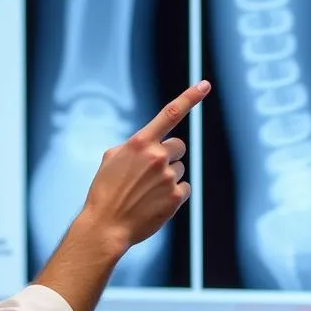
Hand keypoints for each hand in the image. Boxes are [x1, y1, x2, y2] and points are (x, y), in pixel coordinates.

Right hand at [82, 81, 210, 248]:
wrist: (106, 226)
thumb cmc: (105, 192)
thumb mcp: (111, 159)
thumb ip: (133, 146)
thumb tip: (147, 145)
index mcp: (140, 143)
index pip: (170, 113)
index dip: (190, 97)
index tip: (205, 85)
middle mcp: (157, 156)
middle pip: (179, 147)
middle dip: (169, 156)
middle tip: (151, 173)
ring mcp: (169, 177)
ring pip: (180, 169)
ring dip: (168, 178)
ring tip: (147, 192)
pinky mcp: (176, 197)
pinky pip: (185, 188)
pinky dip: (174, 195)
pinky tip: (156, 203)